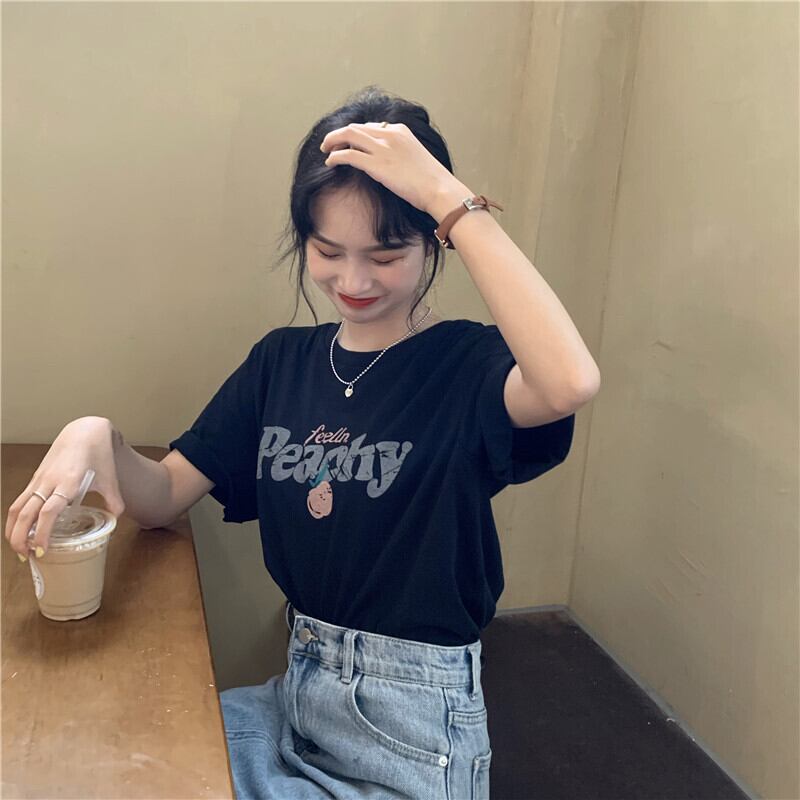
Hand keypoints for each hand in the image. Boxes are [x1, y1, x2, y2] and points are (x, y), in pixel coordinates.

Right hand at [3, 417, 124, 557]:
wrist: (84, 432)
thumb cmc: (98, 455)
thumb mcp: (110, 479)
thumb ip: (114, 500)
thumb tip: (117, 518)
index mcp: (69, 483)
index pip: (49, 511)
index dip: (43, 532)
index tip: (41, 550)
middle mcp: (49, 482)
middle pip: (26, 513)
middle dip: (21, 538)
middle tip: (27, 557)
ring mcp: (39, 480)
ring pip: (17, 508)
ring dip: (13, 531)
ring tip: (20, 550)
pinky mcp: (35, 479)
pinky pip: (19, 501)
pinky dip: (16, 519)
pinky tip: (20, 532)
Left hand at [319, 122, 461, 215]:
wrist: (439, 189)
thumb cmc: (432, 181)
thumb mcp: (417, 159)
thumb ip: (402, 154)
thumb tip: (392, 163)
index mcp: (401, 131)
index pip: (371, 126)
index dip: (357, 134)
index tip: (350, 143)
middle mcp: (389, 134)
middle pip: (356, 127)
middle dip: (340, 134)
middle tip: (329, 144)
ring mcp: (382, 148)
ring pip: (348, 135)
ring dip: (332, 141)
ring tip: (325, 150)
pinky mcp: (376, 164)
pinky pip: (348, 155)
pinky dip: (335, 156)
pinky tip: (329, 163)